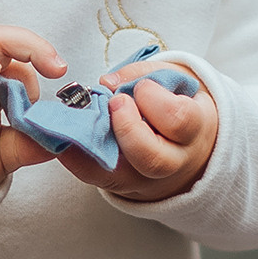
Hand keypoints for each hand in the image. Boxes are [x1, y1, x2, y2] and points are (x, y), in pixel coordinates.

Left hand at [60, 60, 218, 204]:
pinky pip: (92, 175)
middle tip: (115, 102)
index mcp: (194, 130)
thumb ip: (141, 74)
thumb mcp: (171, 80)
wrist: (183, 143)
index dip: (154, 100)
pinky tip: (63, 135)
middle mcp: (173, 161)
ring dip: (95, 142)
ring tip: (86, 115)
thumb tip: (106, 83)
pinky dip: (73, 155)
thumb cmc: (174, 103)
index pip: (179, 120)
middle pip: (152, 158)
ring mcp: (144, 178)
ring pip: (120, 175)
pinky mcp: (118, 184)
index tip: (142, 87)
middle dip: (127, 127)